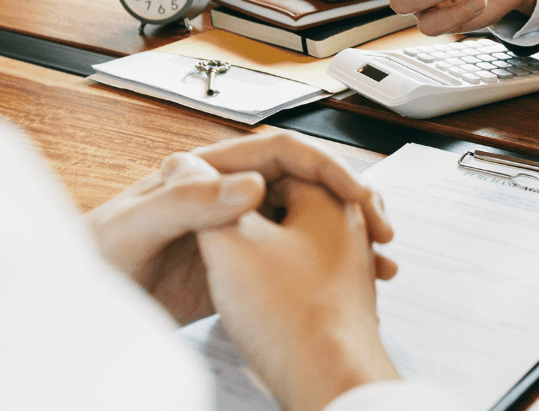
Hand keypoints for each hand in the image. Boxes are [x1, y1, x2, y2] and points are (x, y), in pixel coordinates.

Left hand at [86, 131, 395, 323]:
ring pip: (306, 223)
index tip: (356, 194)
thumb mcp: (135, 227)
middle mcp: (227, 194)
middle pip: (305, 185)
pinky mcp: (238, 266)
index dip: (325, 167)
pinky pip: (293, 260)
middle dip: (350, 203)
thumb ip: (186, 201)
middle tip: (381, 228)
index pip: (282, 153)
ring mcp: (236, 231)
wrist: (79, 304)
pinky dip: (327, 270)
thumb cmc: (94, 256)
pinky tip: (349, 287)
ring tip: (379, 262)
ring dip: (346, 238)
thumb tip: (251, 183)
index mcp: (208, 170)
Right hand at [198, 179, 400, 410]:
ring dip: (267, 232)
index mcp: (328, 197)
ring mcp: (351, 256)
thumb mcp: (229, 244)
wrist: (328, 379)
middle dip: (254, 199)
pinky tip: (260, 284)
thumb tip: (187, 169)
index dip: (232, 169)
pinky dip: (282, 261)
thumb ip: (204, 197)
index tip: (202, 184)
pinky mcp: (344, 289)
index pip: (277, 159)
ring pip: (300, 225)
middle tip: (216, 215)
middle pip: (291, 190)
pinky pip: (309, 258)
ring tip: (234, 249)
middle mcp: (350, 221)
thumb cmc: (289, 316)